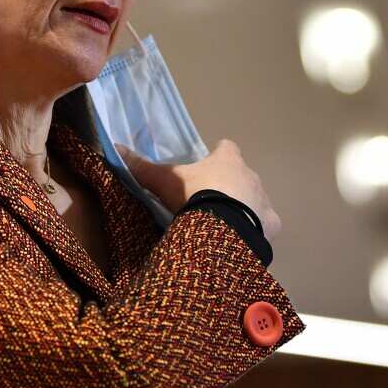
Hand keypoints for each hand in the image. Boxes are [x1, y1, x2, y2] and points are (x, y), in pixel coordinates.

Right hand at [118, 140, 280, 238]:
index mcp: (228, 160)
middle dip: (228, 185)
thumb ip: (143, 167)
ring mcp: (264, 199)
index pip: (226, 147)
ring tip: (223, 225)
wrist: (224, 230)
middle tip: (208, 201)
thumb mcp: (164, 181)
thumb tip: (116, 148)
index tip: (207, 165)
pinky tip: (240, 240)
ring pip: (254, 199)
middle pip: (241, 175)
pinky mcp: (271, 224)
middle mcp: (250, 175)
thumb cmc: (195, 196)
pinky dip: (255, 230)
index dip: (218, 154)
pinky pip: (264, 223)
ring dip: (243, 207)